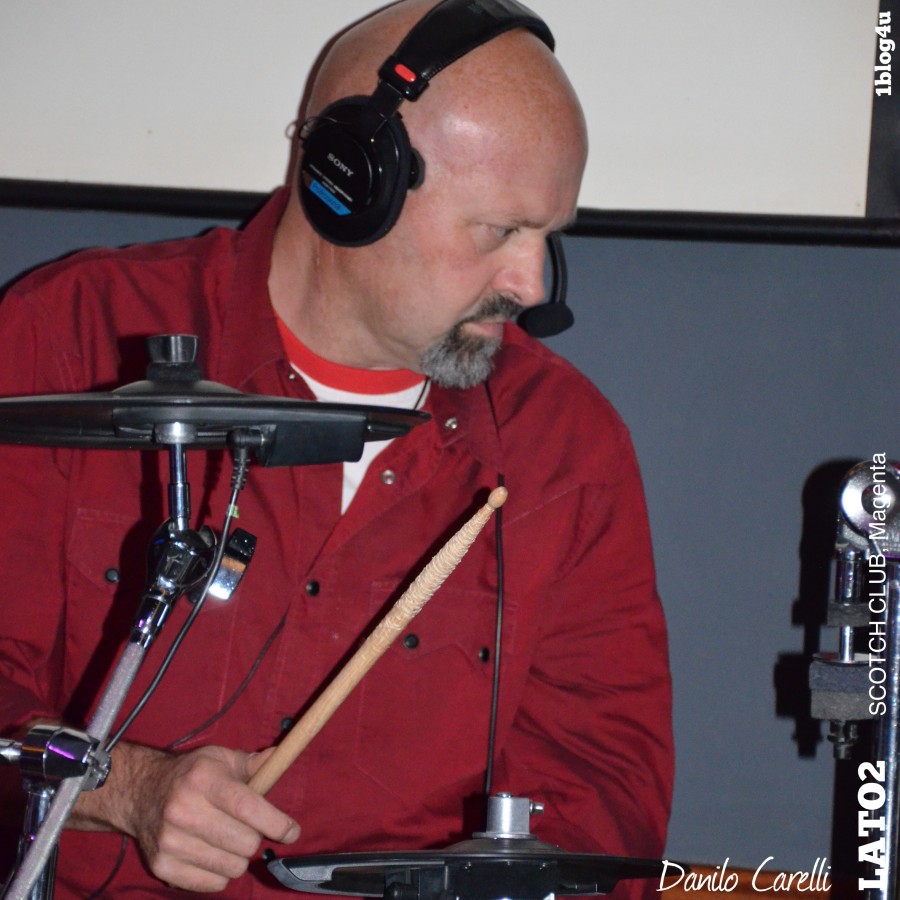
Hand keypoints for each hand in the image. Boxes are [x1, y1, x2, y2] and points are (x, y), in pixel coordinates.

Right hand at [74, 743, 299, 892]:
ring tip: (228, 841)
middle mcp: (184, 810)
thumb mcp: (220, 759)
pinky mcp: (162, 867)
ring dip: (238, 858)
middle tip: (248, 830)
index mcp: (203, 779)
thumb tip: (280, 758)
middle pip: (244, 843)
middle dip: (255, 839)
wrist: (142, 793)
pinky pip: (212, 885)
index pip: (247, 807)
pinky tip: (212, 855)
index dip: (276, 823)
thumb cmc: (192, 775)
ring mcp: (170, 841)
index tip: (292, 832)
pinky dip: (220, 874)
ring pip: (232, 868)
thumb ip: (253, 764)